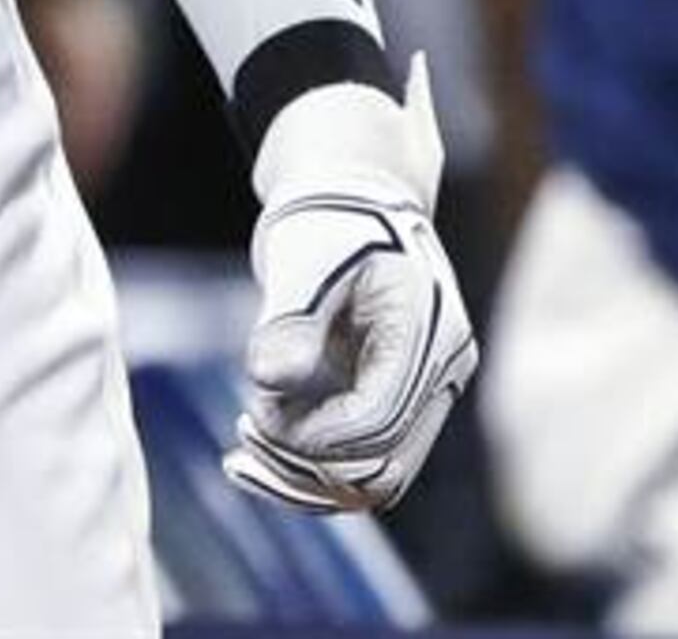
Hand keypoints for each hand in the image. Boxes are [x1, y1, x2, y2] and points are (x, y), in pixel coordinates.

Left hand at [225, 60, 476, 513]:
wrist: (348, 197)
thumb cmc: (325, 216)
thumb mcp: (302, 256)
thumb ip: (288, 319)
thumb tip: (267, 379)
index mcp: (429, 338)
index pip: (378, 422)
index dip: (312, 433)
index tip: (255, 412)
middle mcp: (438, 375)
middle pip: (382, 469)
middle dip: (305, 467)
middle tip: (242, 436)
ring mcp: (420, 391)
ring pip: (374, 477)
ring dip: (305, 479)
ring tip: (239, 458)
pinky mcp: (391, 397)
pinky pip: (361, 457)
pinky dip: (310, 466)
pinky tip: (254, 453)